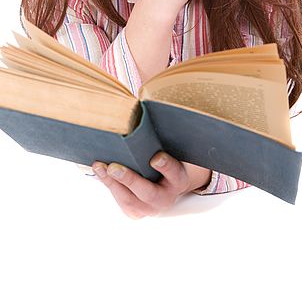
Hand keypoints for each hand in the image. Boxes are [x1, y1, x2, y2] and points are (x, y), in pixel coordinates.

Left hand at [91, 152, 211, 218]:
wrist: (168, 187)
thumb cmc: (168, 160)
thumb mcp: (172, 151)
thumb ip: (161, 140)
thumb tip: (144, 111)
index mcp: (179, 180)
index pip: (174, 172)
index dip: (165, 166)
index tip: (155, 157)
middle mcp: (167, 198)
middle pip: (148, 192)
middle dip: (129, 180)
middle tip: (114, 168)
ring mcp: (151, 209)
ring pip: (130, 200)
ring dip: (112, 183)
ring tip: (99, 166)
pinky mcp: (136, 213)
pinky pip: (121, 201)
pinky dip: (110, 185)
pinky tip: (100, 171)